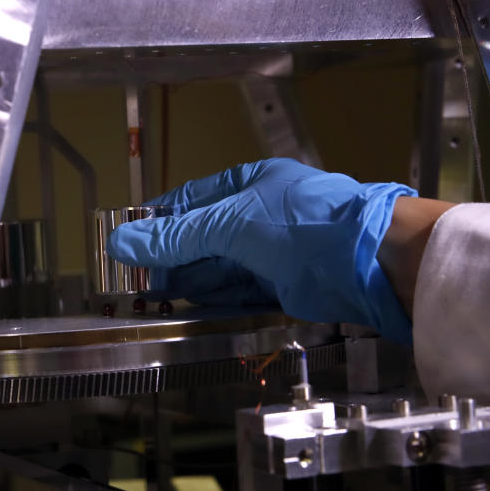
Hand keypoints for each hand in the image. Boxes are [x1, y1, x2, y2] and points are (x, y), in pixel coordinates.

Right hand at [107, 158, 417, 342]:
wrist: (366, 260)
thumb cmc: (304, 224)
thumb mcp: (229, 224)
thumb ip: (176, 238)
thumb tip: (122, 242)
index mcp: (249, 185)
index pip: (192, 200)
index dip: (159, 219)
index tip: (130, 237)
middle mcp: (260, 215)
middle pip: (203, 237)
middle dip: (171, 256)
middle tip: (135, 276)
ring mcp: (273, 251)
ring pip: (219, 266)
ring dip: (187, 280)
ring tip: (152, 295)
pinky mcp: (283, 284)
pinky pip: (239, 291)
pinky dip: (213, 298)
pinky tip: (188, 305)